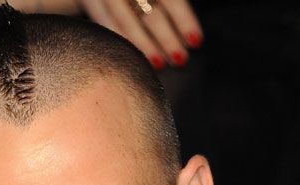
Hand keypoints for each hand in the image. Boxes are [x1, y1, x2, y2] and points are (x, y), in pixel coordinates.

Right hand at [78, 0, 201, 68]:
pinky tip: (130, 56)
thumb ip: (169, 5)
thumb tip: (188, 35)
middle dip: (167, 39)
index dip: (184, 20)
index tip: (195, 41)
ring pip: (126, 20)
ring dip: (144, 46)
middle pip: (150, 12)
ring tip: (158, 64)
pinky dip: (119, 41)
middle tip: (180, 60)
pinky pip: (103, 21)